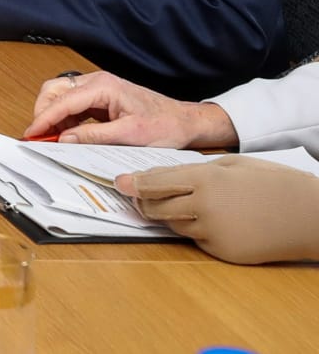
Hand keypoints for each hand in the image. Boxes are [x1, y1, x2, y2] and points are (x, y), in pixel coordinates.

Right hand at [22, 71, 237, 147]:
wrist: (185, 122)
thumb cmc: (165, 125)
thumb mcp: (130, 135)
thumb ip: (94, 136)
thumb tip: (65, 138)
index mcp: (104, 86)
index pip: (63, 100)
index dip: (44, 118)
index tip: (32, 133)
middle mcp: (97, 82)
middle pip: (55, 91)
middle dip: (43, 112)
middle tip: (37, 135)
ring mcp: (98, 89)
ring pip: (61, 96)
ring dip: (52, 116)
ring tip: (48, 137)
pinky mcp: (100, 99)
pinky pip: (72, 105)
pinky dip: (63, 119)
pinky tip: (63, 134)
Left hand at [116, 157, 318, 263]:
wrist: (308, 215)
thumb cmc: (272, 182)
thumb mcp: (231, 165)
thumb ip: (194, 170)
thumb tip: (161, 175)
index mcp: (204, 180)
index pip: (155, 184)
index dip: (134, 184)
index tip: (119, 183)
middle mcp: (203, 208)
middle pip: (156, 208)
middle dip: (143, 202)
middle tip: (138, 196)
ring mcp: (212, 233)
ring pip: (173, 225)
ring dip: (169, 216)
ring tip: (175, 204)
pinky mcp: (222, 252)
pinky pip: (196, 240)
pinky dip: (195, 230)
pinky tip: (209, 220)